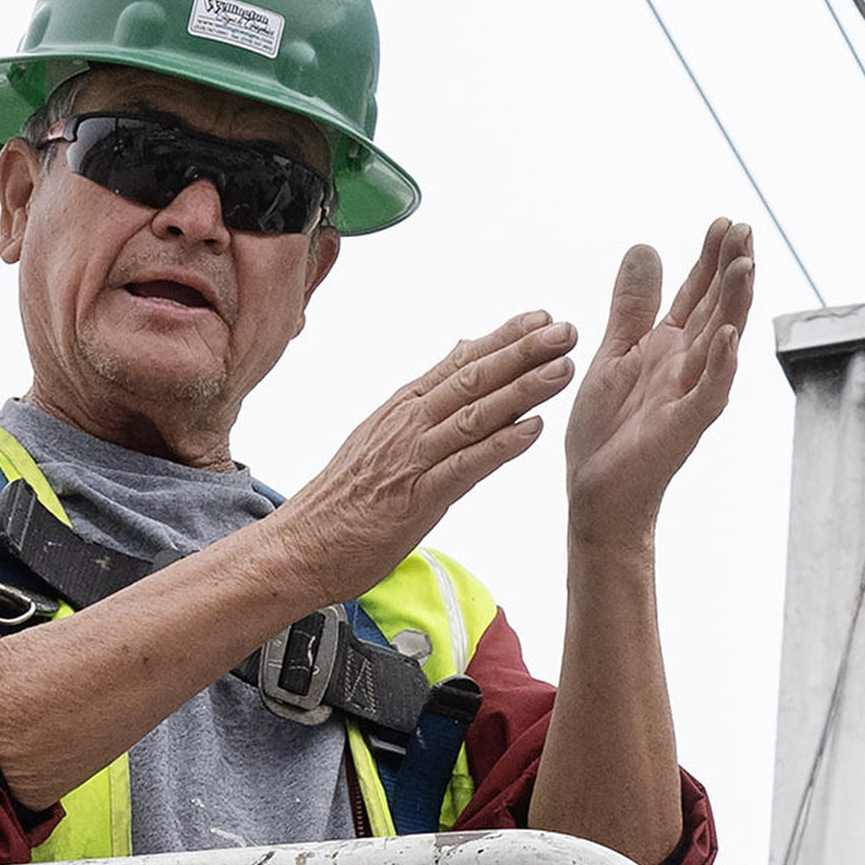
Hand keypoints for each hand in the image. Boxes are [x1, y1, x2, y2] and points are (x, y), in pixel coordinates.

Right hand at [262, 315, 580, 610]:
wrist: (300, 545)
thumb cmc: (341, 500)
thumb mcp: (380, 437)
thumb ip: (421, 403)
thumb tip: (457, 359)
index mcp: (402, 409)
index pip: (460, 363)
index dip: (503, 338)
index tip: (541, 318)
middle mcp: (408, 424)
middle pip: (473, 379)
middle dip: (523, 352)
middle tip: (564, 330)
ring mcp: (413, 459)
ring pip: (475, 414)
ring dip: (522, 390)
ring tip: (561, 368)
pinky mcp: (417, 498)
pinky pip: (465, 466)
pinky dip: (500, 446)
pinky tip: (533, 429)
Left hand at [561, 222, 755, 552]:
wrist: (597, 492)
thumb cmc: (609, 430)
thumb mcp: (615, 352)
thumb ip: (633, 304)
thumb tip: (646, 245)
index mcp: (670, 347)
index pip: (698, 293)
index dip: (711, 258)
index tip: (724, 222)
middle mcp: (688, 366)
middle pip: (717, 308)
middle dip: (732, 269)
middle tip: (745, 229)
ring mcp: (690, 395)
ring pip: (721, 343)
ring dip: (734, 305)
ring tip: (745, 266)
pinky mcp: (682, 426)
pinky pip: (708, 393)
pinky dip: (720, 366)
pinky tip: (727, 338)